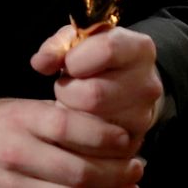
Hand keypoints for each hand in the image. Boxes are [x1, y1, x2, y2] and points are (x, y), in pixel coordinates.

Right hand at [0, 98, 142, 186]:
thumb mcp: (23, 108)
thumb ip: (59, 118)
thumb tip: (108, 132)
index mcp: (21, 118)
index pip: (67, 126)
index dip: (102, 134)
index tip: (127, 138)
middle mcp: (17, 151)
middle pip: (74, 170)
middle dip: (113, 173)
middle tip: (136, 167)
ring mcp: (12, 182)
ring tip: (126, 185)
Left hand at [31, 25, 163, 151]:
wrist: (124, 85)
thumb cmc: (95, 57)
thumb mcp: (78, 40)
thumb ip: (57, 46)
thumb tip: (40, 63)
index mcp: (140, 49)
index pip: (108, 50)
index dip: (77, 58)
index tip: (69, 61)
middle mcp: (148, 84)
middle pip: (95, 94)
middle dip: (69, 90)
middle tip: (69, 84)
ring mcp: (142, 117)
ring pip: (91, 125)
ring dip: (71, 114)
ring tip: (75, 101)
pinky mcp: (130, 143)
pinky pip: (91, 147)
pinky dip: (75, 135)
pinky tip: (78, 119)